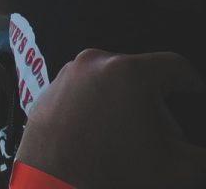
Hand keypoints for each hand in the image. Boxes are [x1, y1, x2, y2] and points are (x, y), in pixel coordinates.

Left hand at [16, 50, 205, 188]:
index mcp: (129, 72)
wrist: (54, 186)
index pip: (176, 67)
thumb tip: (201, 149)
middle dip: (156, 101)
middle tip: (162, 132)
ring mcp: (67, 74)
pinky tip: (100, 135)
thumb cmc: (113, 172)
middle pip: (142, 75)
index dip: (193, 85)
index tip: (194, 97)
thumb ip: (202, 153)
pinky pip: (83, 91)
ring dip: (125, 102)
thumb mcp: (178, 165)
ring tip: (127, 136)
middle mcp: (94, 63)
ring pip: (111, 81)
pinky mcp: (49, 89)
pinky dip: (96, 107)